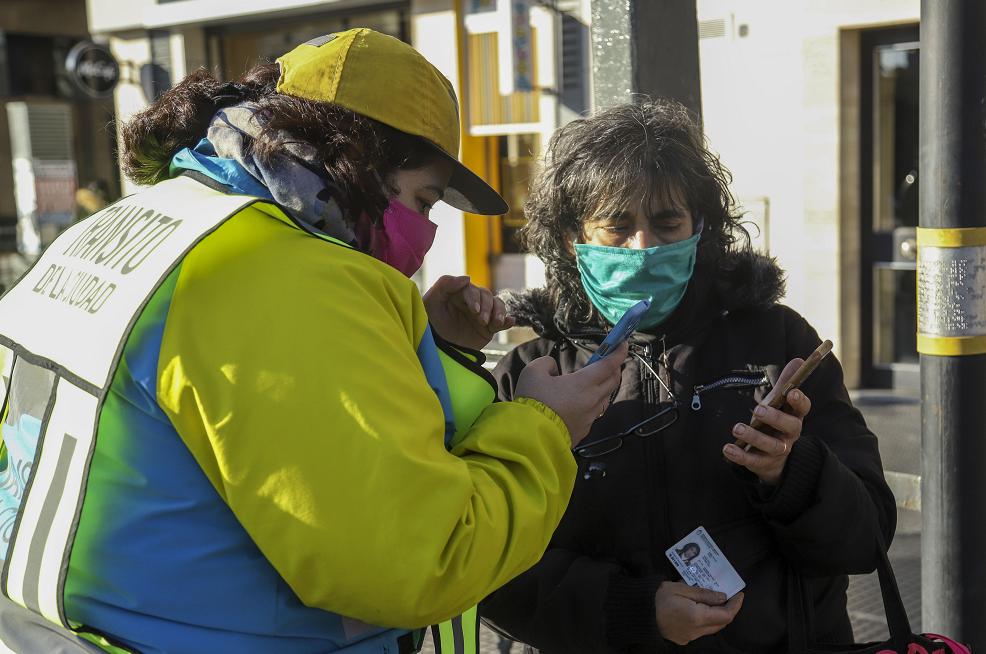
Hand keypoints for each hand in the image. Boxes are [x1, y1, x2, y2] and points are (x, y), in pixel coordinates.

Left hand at [422, 275, 514, 349]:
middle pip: (487, 296)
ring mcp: (482, 315)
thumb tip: (468, 278)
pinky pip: (501, 322)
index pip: (472, 290)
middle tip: (482, 321)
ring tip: (496, 322)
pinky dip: (508, 321)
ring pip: (497, 306)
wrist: (436, 350)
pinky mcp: (488, 328)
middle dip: (487, 307)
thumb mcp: (431, 302)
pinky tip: (510, 321)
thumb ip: (445, 284)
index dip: (475, 298)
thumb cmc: (429, 324)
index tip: (474, 310)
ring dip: (499, 312)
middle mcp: (472, 302)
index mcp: (459, 293)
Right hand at [513, 342, 627, 446]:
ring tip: (595, 383)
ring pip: (604, 399)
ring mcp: (589, 418)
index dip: (618, 353)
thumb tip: (553, 368)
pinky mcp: (583, 431)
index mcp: (583, 383)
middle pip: (612, 382)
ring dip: (604, 388)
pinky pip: (593, 414)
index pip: (608, 365)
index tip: (623, 344)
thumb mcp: (532, 372)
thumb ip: (546, 364)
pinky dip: (592, 404)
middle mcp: (592, 400)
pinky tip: (580, 404)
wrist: (530, 436)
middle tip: (609, 361)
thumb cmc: (533, 401)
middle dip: (614, 368)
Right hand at [655, 582, 743, 645]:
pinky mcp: (685, 638)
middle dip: (729, 609)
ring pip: (712, 628)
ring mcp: (691, 636)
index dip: (735, 605)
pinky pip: (702, 630)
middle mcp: (698, 630)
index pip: (726, 614)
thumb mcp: (680, 588)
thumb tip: (722, 597)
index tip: (739, 594)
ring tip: (715, 601)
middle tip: (729, 596)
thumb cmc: (659, 599)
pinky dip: (707, 620)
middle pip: (722, 623)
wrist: (641, 615)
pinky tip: (701, 609)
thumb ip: (703, 593)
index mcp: (698, 616)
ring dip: (718, 616)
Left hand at [722, 358, 812, 484]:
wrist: (773, 459)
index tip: (791, 392)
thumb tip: (799, 360)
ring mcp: (778, 451)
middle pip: (790, 427)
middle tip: (758, 409)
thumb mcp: (778, 403)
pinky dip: (740, 455)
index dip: (799, 400)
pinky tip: (727, 448)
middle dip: (775, 418)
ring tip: (737, 428)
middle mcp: (789, 435)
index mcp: (794, 417)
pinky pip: (752, 461)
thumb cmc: (774, 423)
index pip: (803, 408)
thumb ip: (785, 383)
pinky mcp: (763, 464)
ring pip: (771, 446)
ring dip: (754, 436)